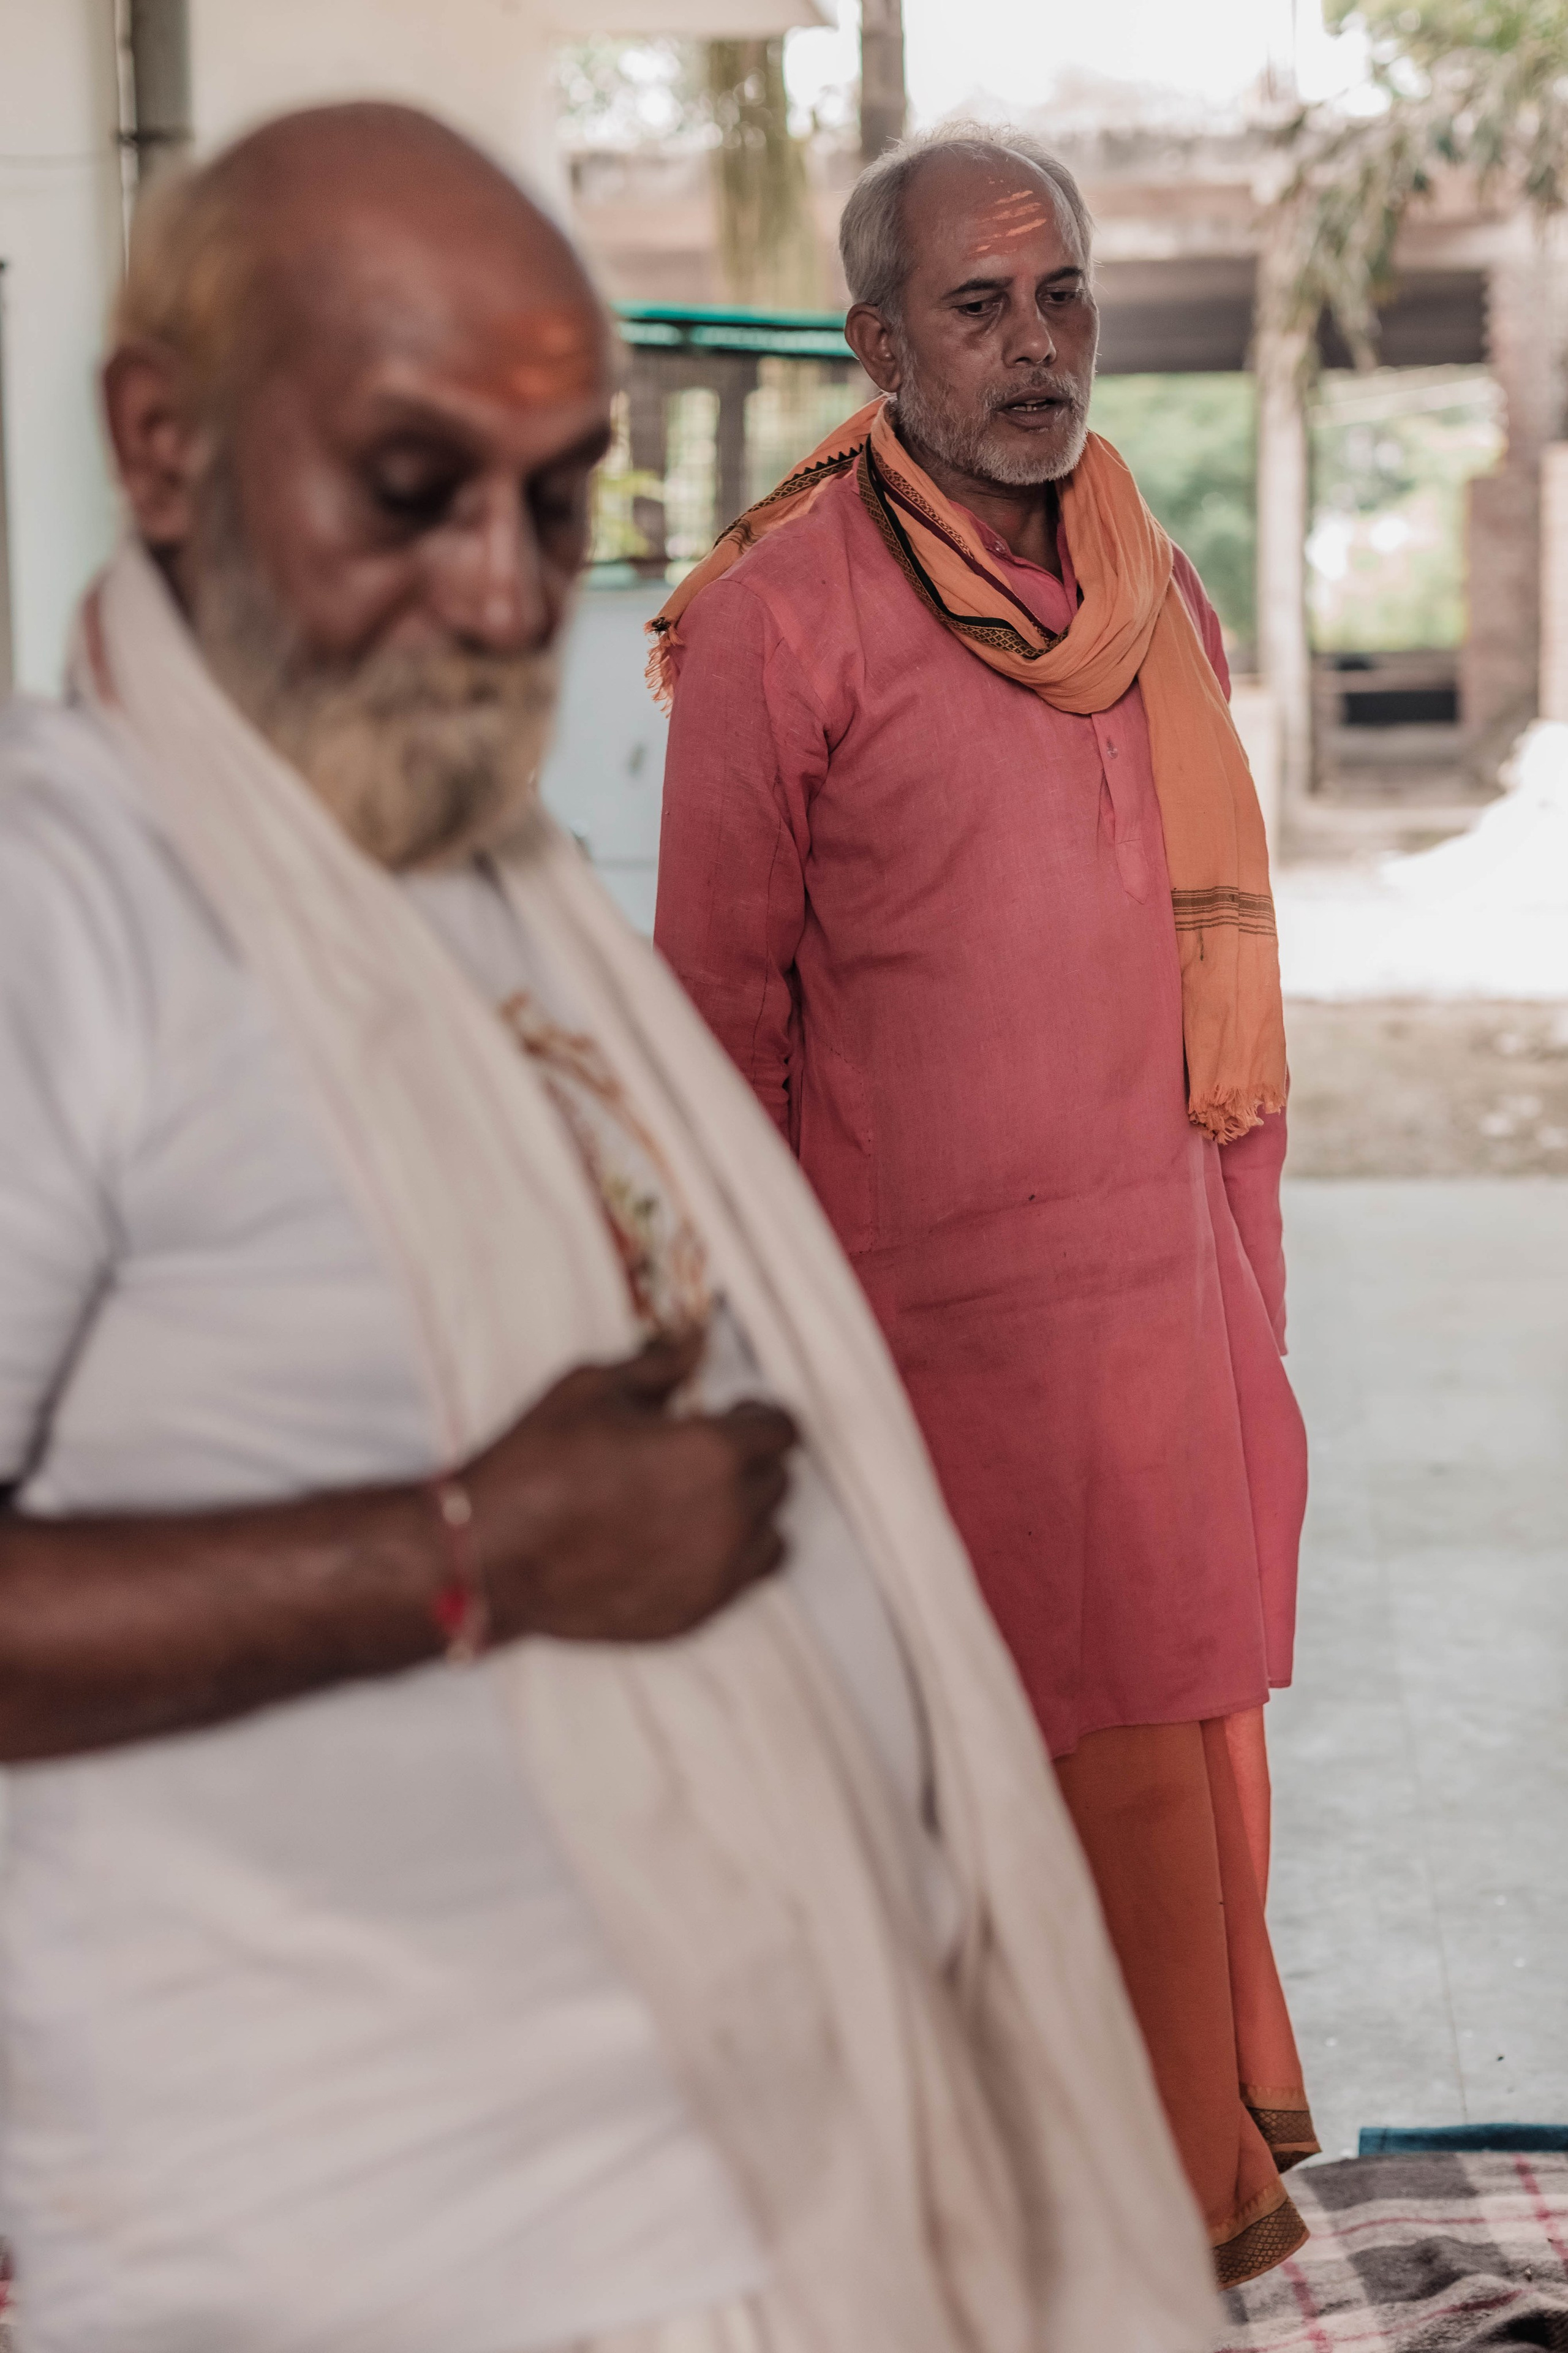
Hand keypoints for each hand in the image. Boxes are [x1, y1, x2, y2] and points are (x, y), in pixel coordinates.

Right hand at [466, 1328, 797, 1643]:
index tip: (734, 1414)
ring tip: (696, 1503)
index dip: (757, 1416)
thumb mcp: (591, 1389)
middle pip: (778, 1481)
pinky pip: (741, 1582)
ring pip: (770, 1536)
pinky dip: (725, 1560)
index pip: (782, 1430)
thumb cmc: (534, 1466)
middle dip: (749, 1461)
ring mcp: (714, 1574)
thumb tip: (696, 1346)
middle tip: (702, 1456)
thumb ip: (658, 1365)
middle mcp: (728, 1517)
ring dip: (746, 1514)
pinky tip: (680, 1544)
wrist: (487, 1557)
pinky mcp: (692, 1614)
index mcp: (712, 1453)